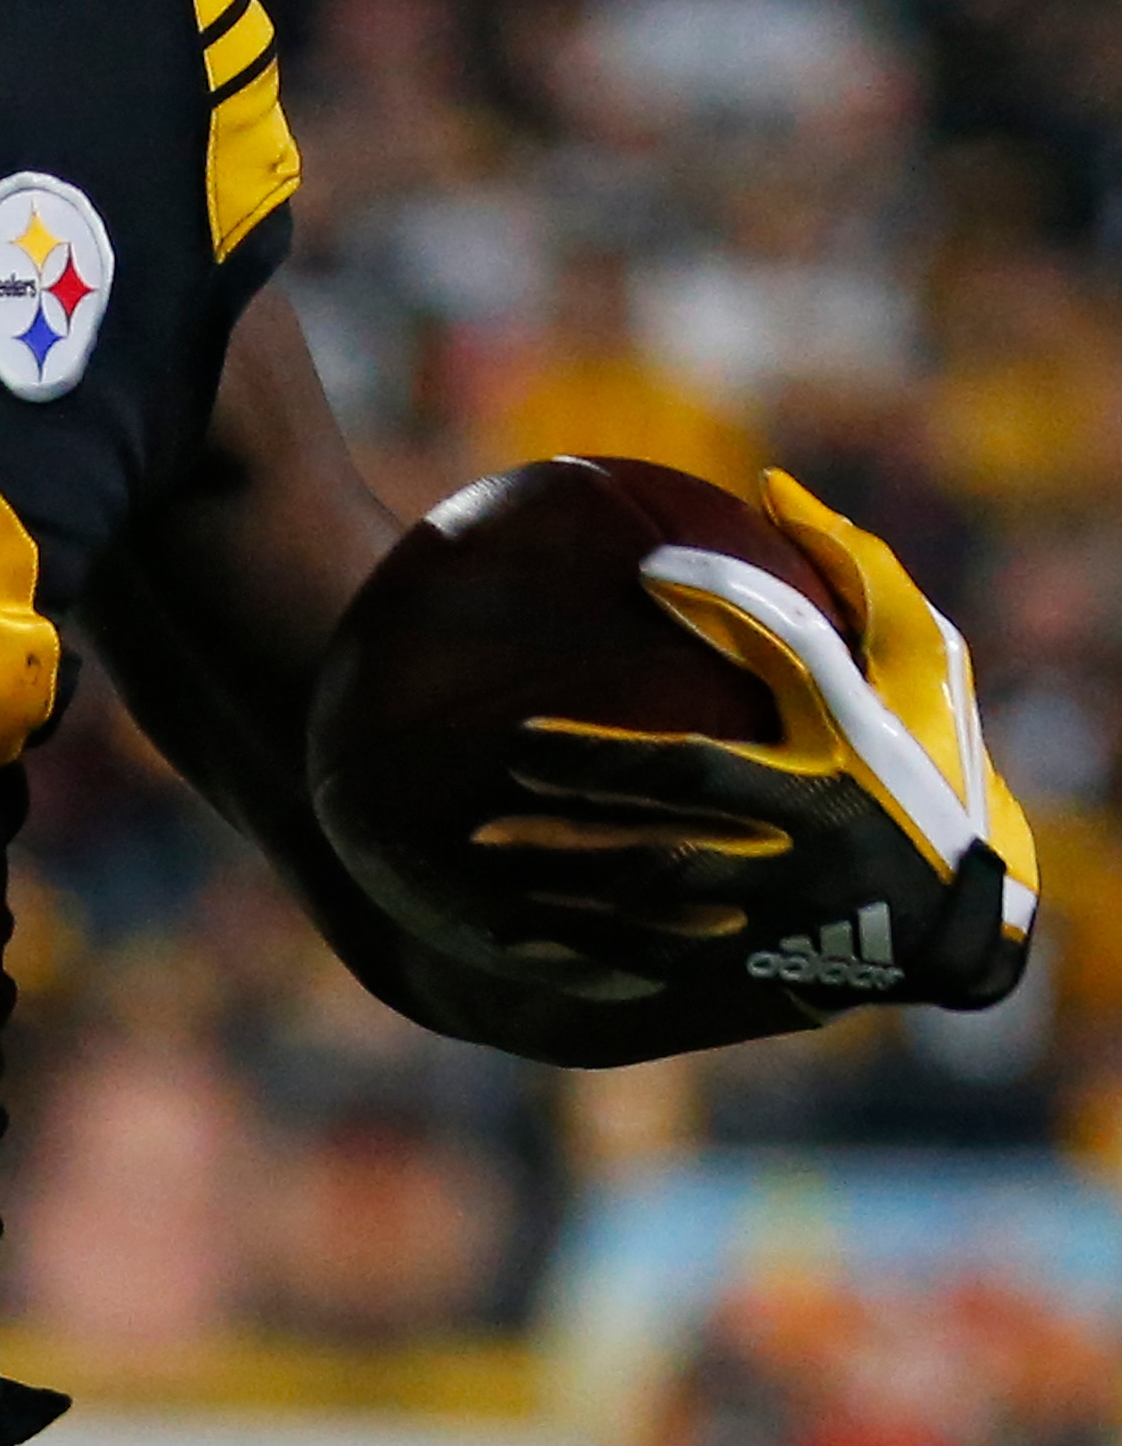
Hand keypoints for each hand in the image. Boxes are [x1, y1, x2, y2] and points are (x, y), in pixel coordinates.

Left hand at [499, 472, 1034, 1013]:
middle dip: (600, 764)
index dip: (726, 600)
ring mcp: (787, 897)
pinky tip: (509, 932)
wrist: (964, 924)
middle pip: (694, 781)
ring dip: (568, 862)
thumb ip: (858, 579)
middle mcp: (821, 817)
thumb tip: (773, 486)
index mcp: (857, 737)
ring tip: (481, 840)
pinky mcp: (759, 960)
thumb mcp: (927, 672)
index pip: (792, 650)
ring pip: (660, 880)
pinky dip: (584, 947)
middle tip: (513, 745)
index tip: (645, 568)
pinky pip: (655, 956)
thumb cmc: (933, 766)